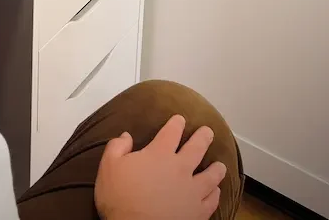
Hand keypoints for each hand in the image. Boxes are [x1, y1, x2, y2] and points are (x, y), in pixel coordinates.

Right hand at [95, 115, 226, 219]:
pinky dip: (215, 194)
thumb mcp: (109, 166)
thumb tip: (126, 135)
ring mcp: (192, 191)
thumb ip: (117, 146)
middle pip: (197, 148)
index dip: (176, 123)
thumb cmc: (120, 198)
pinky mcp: (198, 212)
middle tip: (208, 132)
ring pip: (211, 176)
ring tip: (220, 165)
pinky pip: (211, 201)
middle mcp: (180, 169)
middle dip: (203, 137)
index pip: (171, 132)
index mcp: (159, 154)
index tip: (180, 119)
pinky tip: (216, 192)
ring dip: (216, 168)